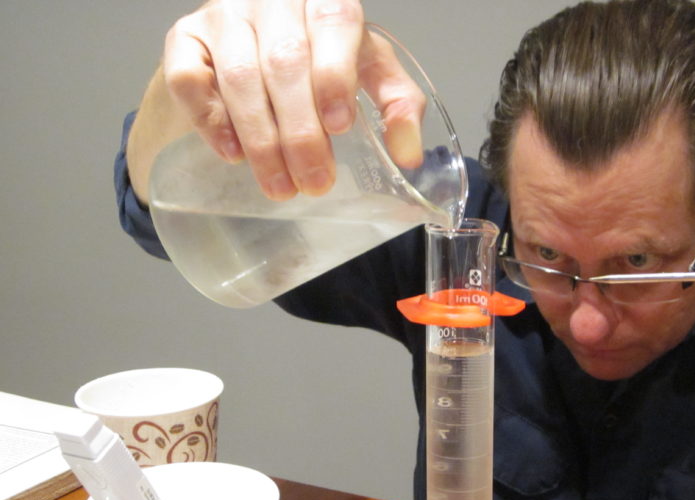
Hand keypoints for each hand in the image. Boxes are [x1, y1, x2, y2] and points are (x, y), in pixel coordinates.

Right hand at [130, 0, 423, 201]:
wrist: (251, 55)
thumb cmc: (319, 66)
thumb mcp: (367, 75)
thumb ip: (397, 104)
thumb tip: (410, 156)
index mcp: (324, 0)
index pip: (332, 22)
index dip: (335, 75)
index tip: (339, 126)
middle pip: (285, 61)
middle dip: (301, 131)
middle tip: (315, 182)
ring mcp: (224, 14)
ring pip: (239, 77)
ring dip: (262, 140)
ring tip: (280, 186)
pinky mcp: (184, 39)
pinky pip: (189, 79)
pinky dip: (211, 121)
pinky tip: (234, 155)